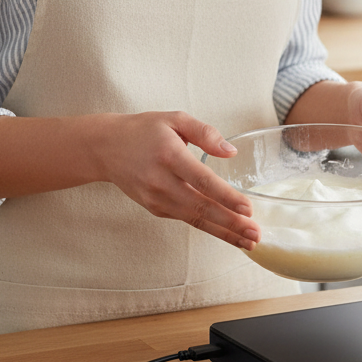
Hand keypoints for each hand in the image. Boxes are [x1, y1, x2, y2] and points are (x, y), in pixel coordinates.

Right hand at [95, 111, 261, 249]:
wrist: (106, 148)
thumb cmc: (144, 130)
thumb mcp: (175, 119)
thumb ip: (205, 132)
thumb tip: (231, 152)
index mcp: (169, 155)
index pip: (202, 181)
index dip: (226, 197)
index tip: (248, 209)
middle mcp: (161, 181)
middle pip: (201, 207)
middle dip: (231, 224)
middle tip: (255, 234)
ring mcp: (156, 198)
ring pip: (194, 219)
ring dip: (223, 233)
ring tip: (248, 242)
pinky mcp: (155, 208)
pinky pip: (186, 219)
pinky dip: (208, 228)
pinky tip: (228, 233)